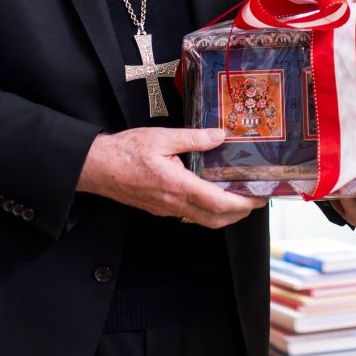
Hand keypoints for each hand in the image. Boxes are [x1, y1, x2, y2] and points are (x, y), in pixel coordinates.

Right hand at [78, 126, 265, 228]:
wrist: (96, 168)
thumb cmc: (125, 152)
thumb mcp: (162, 137)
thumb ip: (194, 138)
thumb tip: (220, 135)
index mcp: (177, 185)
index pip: (218, 203)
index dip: (242, 203)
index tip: (259, 197)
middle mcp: (174, 203)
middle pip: (216, 219)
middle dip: (240, 213)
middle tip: (256, 198)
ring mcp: (167, 209)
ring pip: (204, 220)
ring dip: (225, 214)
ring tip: (239, 197)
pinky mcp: (160, 209)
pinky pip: (190, 214)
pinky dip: (208, 209)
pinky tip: (212, 193)